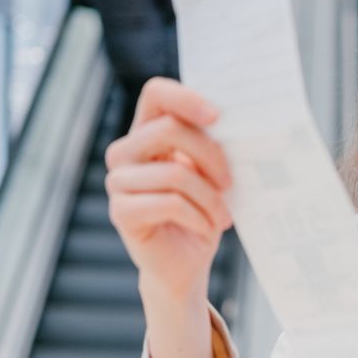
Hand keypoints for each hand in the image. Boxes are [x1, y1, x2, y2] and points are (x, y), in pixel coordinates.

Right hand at [104, 78, 232, 297]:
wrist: (186, 263)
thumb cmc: (202, 212)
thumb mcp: (212, 173)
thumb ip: (213, 145)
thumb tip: (239, 123)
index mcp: (148, 133)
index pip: (156, 94)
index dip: (186, 98)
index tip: (218, 116)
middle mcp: (125, 152)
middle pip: (170, 129)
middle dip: (211, 156)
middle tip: (229, 183)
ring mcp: (118, 181)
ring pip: (175, 173)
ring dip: (209, 198)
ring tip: (221, 216)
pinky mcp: (121, 211)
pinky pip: (170, 203)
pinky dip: (198, 217)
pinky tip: (206, 228)